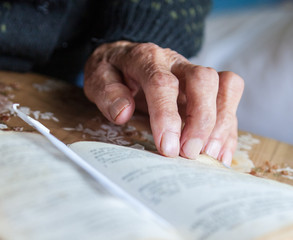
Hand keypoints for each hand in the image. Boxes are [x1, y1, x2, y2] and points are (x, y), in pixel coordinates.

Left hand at [84, 41, 243, 165]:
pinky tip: (219, 152)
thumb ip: (108, 93)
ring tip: (208, 154)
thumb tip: (123, 113)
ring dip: (221, 123)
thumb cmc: (114, 72)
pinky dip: (228, 127)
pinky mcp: (206, 87)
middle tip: (189, 153)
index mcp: (147, 59)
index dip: (167, 116)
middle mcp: (176, 63)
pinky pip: (229, 98)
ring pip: (225, 86)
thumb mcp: (98, 78)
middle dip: (201, 120)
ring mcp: (194, 74)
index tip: (168, 148)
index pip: (163, 83)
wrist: (128, 58)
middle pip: (203, 80)